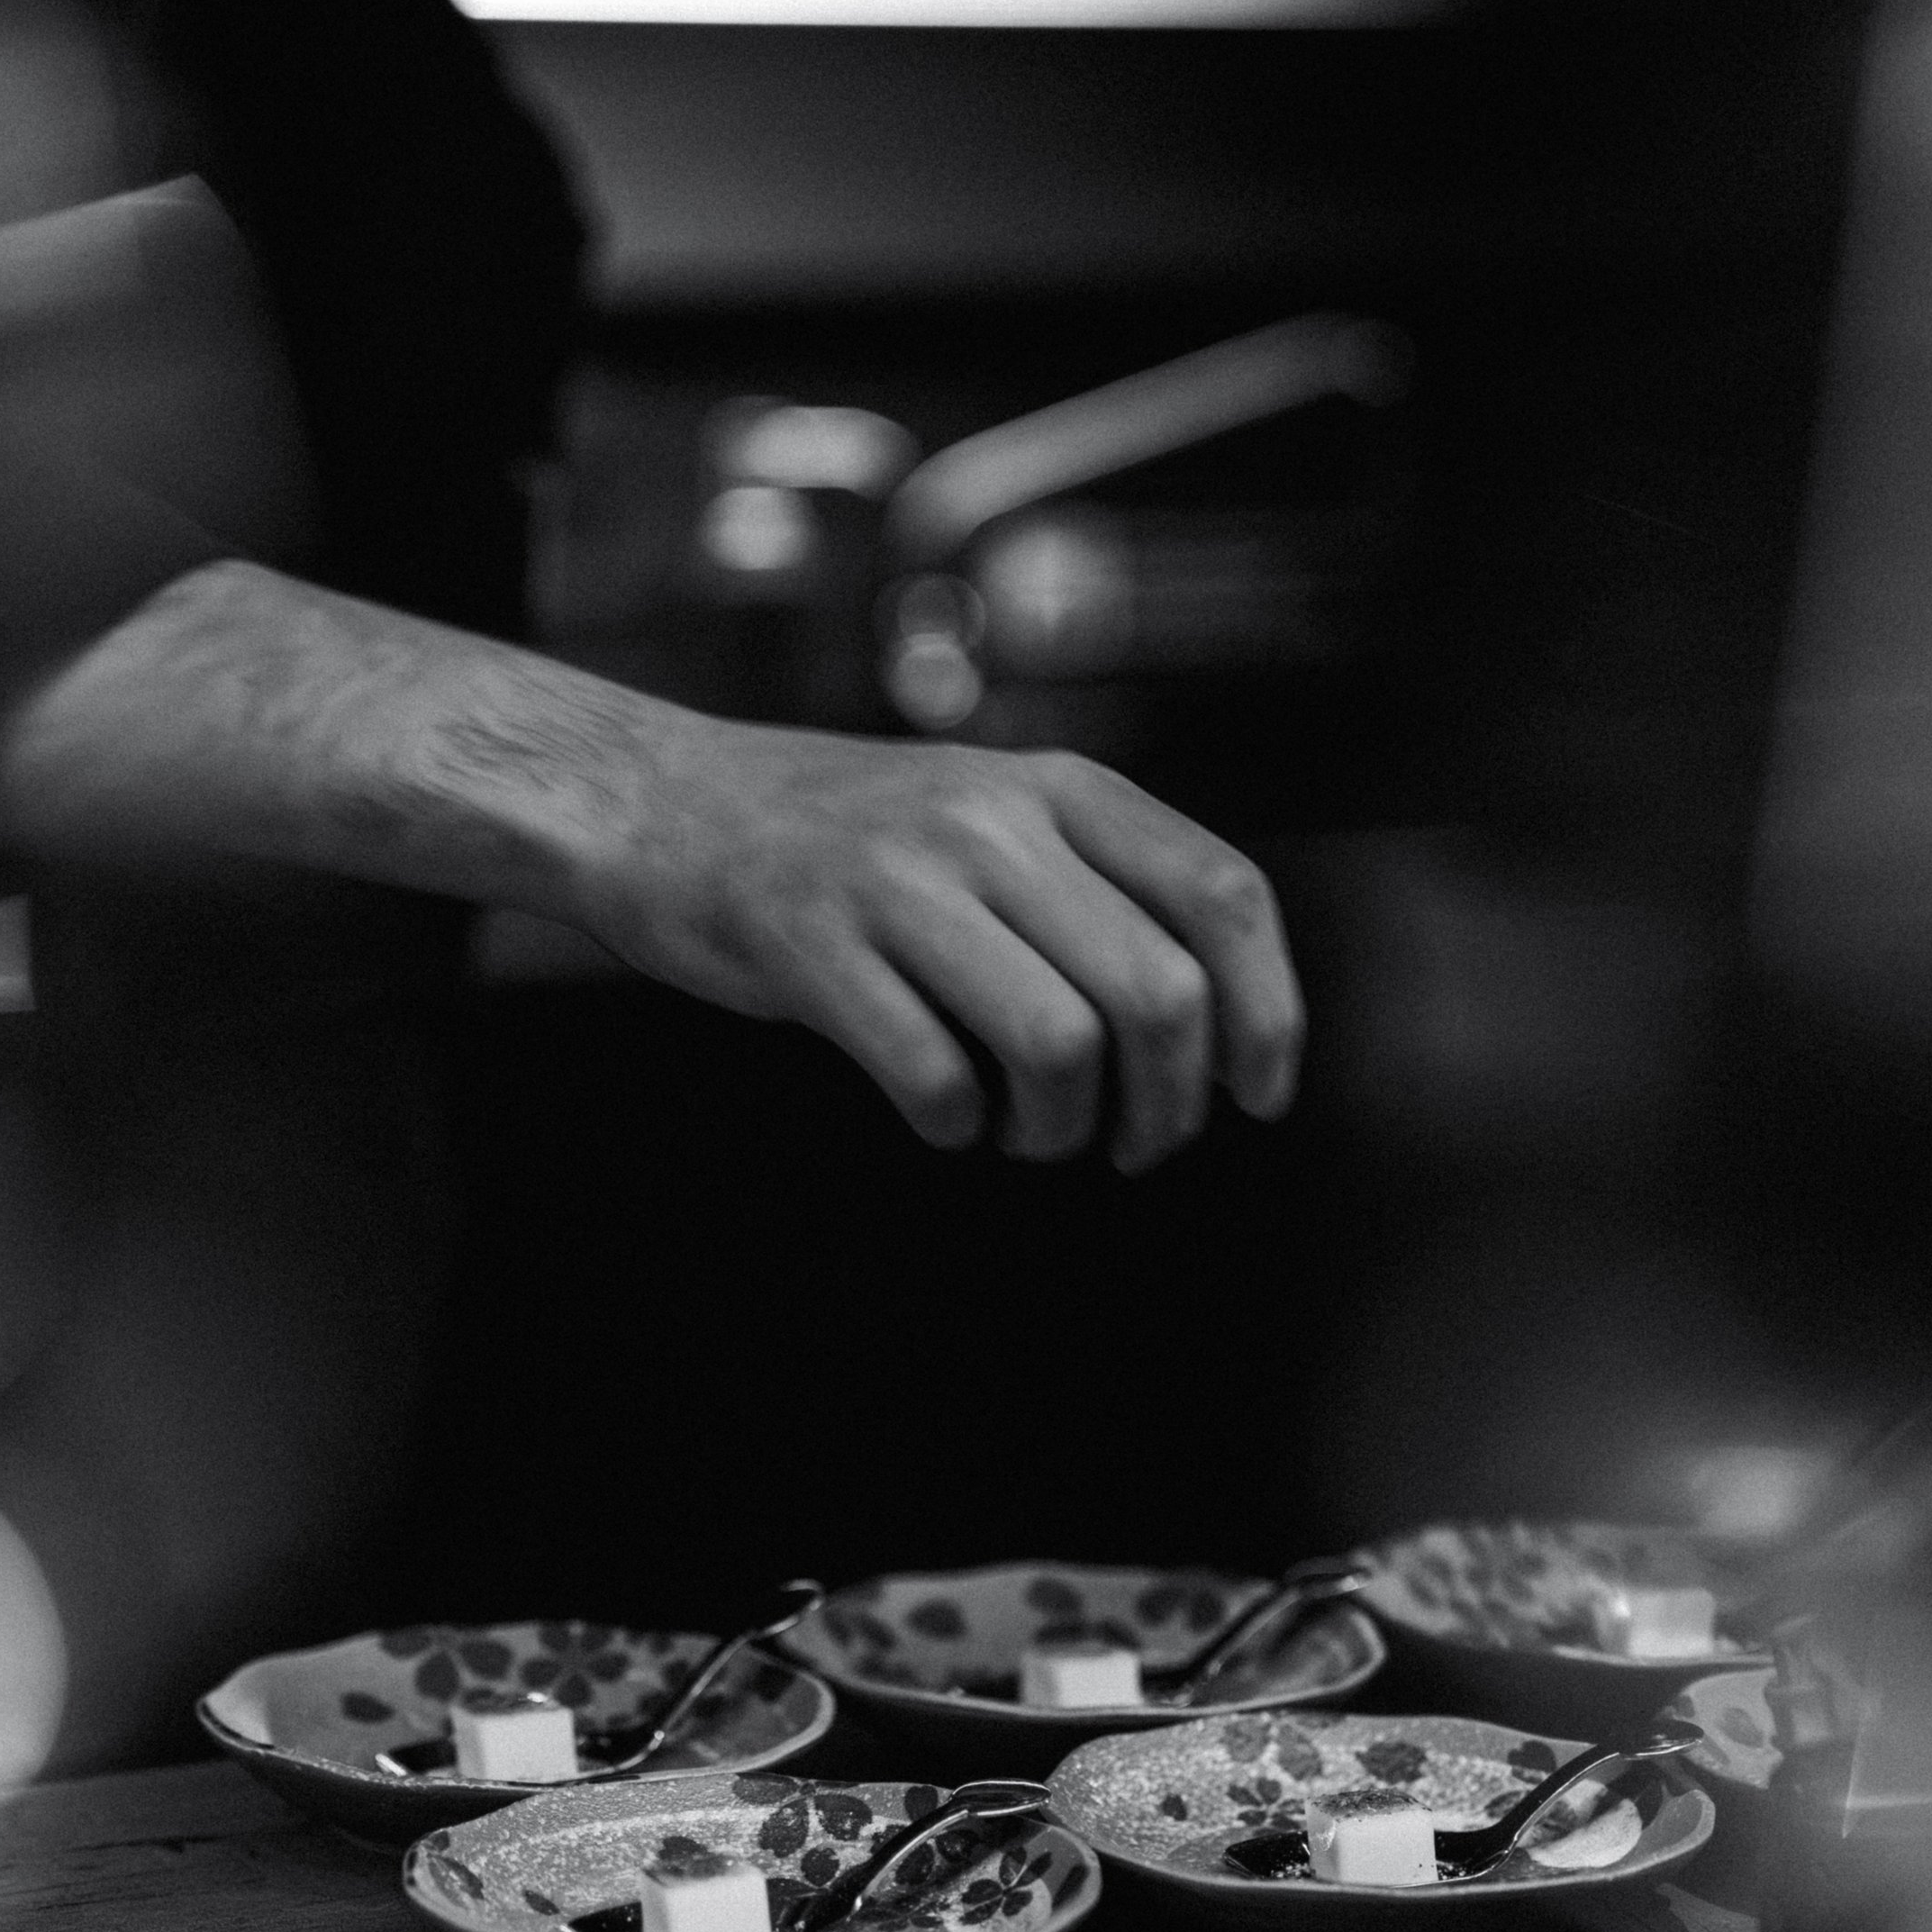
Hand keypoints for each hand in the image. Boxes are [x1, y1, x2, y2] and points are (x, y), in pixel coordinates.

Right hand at [570, 716, 1302, 1170]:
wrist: (665, 804)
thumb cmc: (853, 838)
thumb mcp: (994, 811)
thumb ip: (1099, 882)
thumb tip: (1221, 1028)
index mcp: (1058, 786)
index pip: (1222, 897)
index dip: (1265, 1015)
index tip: (1256, 1095)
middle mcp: (990, 821)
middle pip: (1155, 994)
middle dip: (1168, 1107)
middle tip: (1134, 1145)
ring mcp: (898, 881)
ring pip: (1060, 1047)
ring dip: (1062, 1131)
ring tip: (1030, 1133)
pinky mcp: (811, 946)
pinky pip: (935, 1078)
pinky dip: (959, 1129)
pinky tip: (946, 1118)